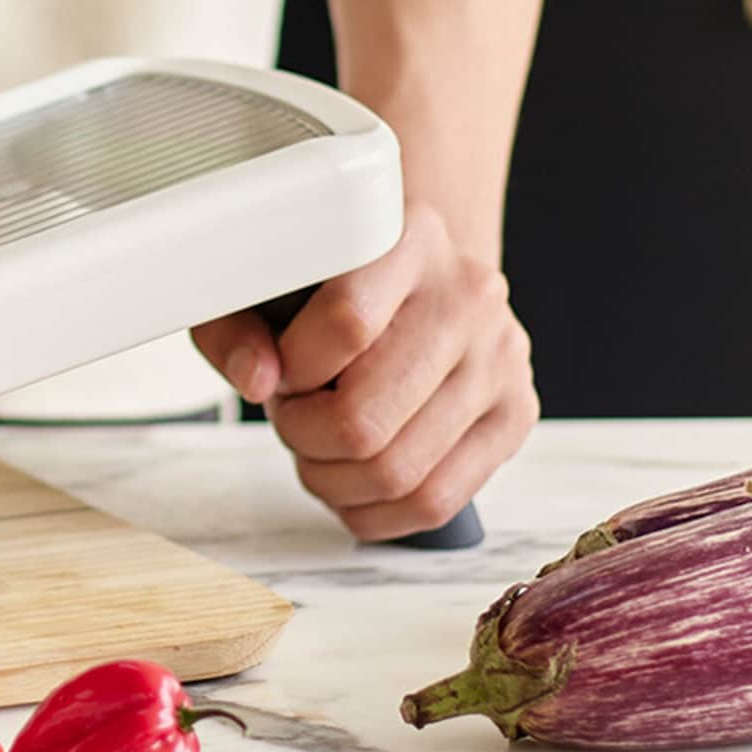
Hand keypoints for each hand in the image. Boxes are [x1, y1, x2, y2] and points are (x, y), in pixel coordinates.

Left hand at [190, 203, 537, 539]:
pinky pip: (438, 499)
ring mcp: (501, 358)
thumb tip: (256, 379)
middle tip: (291, 417)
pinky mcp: (515, 413)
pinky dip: (375, 512)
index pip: (346, 323)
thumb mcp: (263, 283)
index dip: (292, 371)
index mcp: (407, 239)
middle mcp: (467, 295)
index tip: (278, 374)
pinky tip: (348, 484)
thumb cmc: (330, 283)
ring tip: (316, 446)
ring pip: (399, 471)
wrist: (416, 277)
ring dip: (332, 480)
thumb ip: (236, 324)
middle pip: (366, 416)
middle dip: (304, 437)